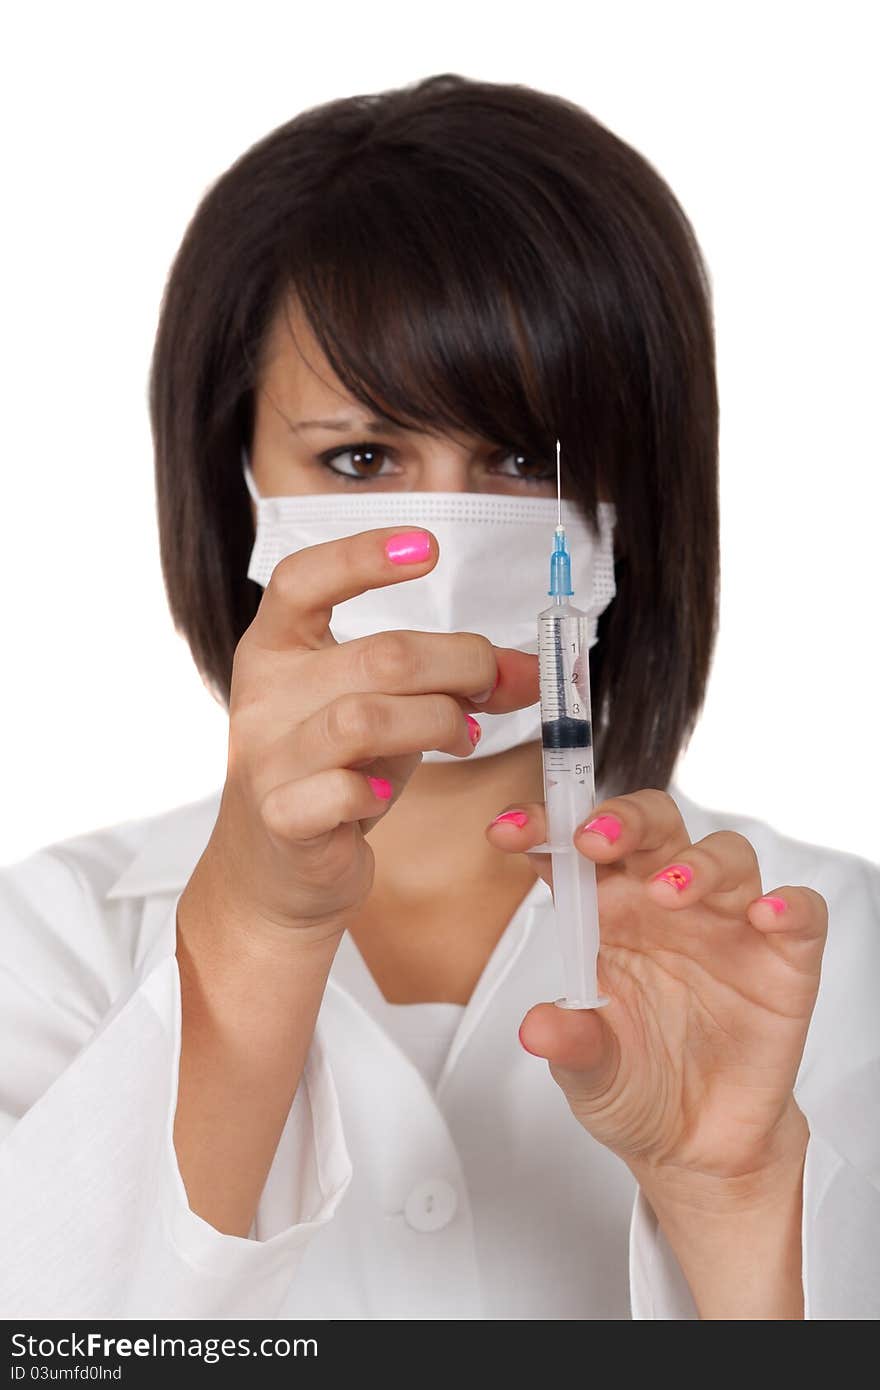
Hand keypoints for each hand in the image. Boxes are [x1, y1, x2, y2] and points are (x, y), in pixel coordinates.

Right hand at [188, 524, 538, 939]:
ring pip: (363, 718)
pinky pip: (339, 790)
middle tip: (490, 685)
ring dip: (435, 722)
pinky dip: (376, 791)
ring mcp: (264, 757)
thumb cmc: (338, 773)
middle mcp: (262, 695)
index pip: (303, 580)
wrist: (278, 872)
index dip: (362, 557)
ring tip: (461, 735)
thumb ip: (454, 681)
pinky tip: (385, 797)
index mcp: (276, 649)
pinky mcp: (278, 817)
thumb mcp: (393, 712)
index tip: (428, 547)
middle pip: (376, 654)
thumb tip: (538, 669)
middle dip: (457, 665)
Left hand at [487, 788, 825, 1193]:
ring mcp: (728, 926)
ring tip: (668, 892)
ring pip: (726, 855)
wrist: (699, 1146)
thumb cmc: (636, 1087)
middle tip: (594, 840)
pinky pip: (800, 913)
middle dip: (625, 819)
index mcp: (607, 915)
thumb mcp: (589, 1073)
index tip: (507, 830)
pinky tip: (766, 916)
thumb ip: (570, 1044)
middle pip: (655, 828)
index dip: (544, 828)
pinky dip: (790, 905)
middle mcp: (666, 905)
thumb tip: (536, 1027)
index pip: (574, 854)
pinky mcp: (783, 960)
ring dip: (697, 862)